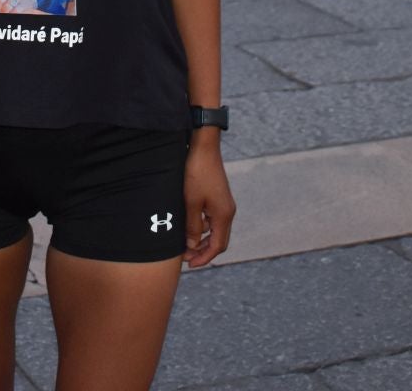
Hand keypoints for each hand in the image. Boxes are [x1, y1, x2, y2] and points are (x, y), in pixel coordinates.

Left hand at [182, 136, 234, 267]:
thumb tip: (191, 246)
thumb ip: (191, 226)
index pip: (218, 246)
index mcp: (223, 215)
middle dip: (202, 251)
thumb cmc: (196, 173)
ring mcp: (224, 203)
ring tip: (184, 244)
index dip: (204, 257)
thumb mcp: (190, 202)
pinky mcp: (218, 196)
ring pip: (214, 229)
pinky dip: (202, 226)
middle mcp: (227, 211)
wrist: (204, 147)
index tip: (190, 264)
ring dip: (201, 238)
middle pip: (218, 239)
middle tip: (185, 257)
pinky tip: (188, 225)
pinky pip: (212, 218)